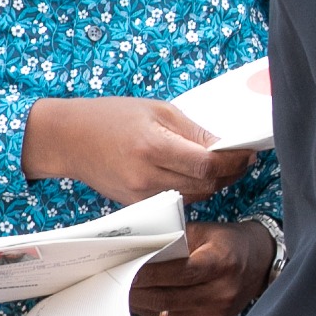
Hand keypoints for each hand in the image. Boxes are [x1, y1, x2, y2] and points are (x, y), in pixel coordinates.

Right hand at [23, 97, 255, 204]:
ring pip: (196, 196)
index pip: (208, 165)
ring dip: (213, 183)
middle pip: (207, 185)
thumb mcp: (158, 111)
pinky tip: (194, 174)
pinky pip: (178, 201)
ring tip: (219, 164)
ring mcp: (141, 195)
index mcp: (153, 147)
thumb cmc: (111, 117)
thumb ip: (194, 132)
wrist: (68, 139)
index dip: (234, 161)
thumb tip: (227, 146)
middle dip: (229, 173)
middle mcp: (147, 176)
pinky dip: (193, 189)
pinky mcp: (138, 205)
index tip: (247, 152)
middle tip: (239, 157)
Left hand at [129, 220, 274, 315]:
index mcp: (222, 262)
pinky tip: (140, 300)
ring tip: (119, 291)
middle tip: (112, 280)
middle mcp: (221, 292)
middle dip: (137, 290)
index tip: (124, 269)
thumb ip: (174, 240)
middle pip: (168, 296)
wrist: (259, 264)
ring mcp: (215, 312)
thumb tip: (138, 248)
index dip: (149, 273)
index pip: (179, 272)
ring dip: (140, 302)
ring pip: (166, 311)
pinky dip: (152, 310)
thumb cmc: (227, 242)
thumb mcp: (204, 231)